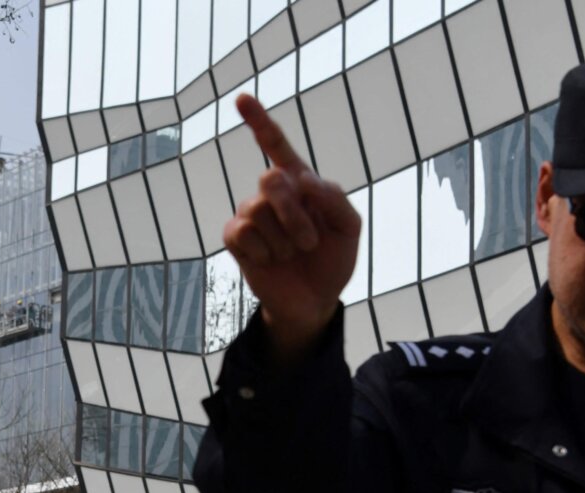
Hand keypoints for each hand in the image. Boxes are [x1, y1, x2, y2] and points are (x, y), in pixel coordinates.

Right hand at [222, 94, 362, 360]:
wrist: (315, 301)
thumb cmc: (332, 260)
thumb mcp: (348, 228)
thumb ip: (334, 198)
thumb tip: (303, 179)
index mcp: (300, 183)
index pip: (276, 145)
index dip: (259, 121)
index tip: (241, 99)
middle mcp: (271, 194)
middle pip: (270, 178)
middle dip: (295, 213)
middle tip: (309, 241)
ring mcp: (250, 214)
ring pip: (259, 210)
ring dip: (285, 239)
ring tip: (293, 254)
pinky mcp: (235, 238)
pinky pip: (243, 231)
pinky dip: (264, 251)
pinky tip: (270, 261)